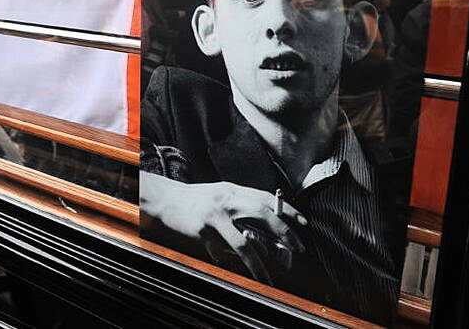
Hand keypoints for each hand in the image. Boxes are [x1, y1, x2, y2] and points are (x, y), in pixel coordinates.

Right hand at [140, 173, 306, 283]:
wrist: (165, 199)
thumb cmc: (196, 200)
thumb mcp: (220, 195)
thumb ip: (241, 205)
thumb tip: (266, 225)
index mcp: (233, 191)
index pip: (267, 199)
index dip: (287, 210)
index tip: (303, 223)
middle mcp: (227, 201)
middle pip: (263, 216)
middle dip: (284, 232)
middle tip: (298, 247)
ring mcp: (215, 217)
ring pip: (243, 243)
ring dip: (258, 264)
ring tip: (266, 278)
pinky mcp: (202, 232)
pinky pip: (220, 253)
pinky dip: (225, 261)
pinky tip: (228, 266)